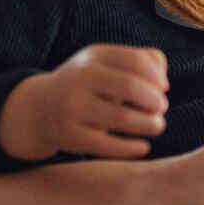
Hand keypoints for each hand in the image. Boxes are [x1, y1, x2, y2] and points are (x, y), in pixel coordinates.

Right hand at [0, 45, 168, 161]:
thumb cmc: (89, 85)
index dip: (157, 77)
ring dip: (149, 124)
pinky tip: (143, 147)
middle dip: (155, 100)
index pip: (136, 61)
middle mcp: (80, 78)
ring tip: (157, 125)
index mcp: (94, 56)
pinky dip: (131, 148)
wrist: (40, 108)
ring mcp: (73, 107)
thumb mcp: (107, 64)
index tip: (163, 88)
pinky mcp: (70, 135)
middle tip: (161, 109)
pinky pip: (107, 145)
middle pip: (130, 86)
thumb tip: (163, 82)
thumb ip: (142, 61)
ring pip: (122, 118)